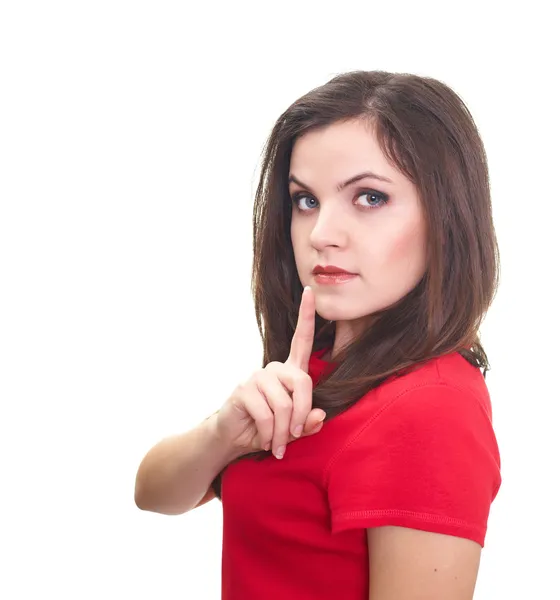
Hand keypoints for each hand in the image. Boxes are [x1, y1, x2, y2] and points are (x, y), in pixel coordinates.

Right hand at [216, 286, 324, 458]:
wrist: (232, 440)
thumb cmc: (265, 430)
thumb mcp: (291, 431)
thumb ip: (307, 424)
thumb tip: (320, 415)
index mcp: (289, 373)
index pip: (302, 340)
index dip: (306, 315)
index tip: (310, 291)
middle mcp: (274, 369)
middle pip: (303, 382)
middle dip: (302, 416)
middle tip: (294, 436)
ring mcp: (257, 377)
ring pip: (285, 404)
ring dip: (283, 432)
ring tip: (277, 444)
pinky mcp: (244, 390)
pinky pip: (267, 415)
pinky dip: (269, 434)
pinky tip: (264, 440)